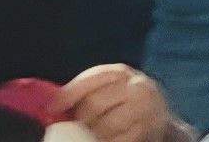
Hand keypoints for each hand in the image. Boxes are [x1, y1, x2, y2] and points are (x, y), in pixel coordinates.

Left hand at [56, 63, 179, 141]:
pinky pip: (118, 140)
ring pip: (105, 125)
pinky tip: (104, 140)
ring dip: (92, 135)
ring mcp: (146, 108)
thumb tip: (49, 106)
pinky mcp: (149, 129)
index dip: (68, 94)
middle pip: (94, 104)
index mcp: (121, 73)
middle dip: (79, 120)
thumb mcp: (107, 91)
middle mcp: (138, 87)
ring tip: (90, 135)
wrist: (159, 120)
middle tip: (73, 130)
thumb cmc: (121, 104)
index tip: (51, 109)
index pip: (91, 79)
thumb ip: (83, 94)